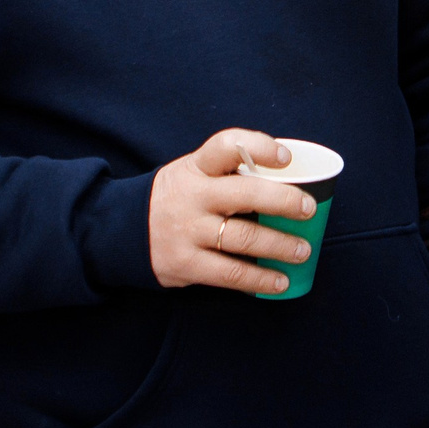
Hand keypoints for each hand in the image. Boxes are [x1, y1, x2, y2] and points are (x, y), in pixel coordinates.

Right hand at [148, 130, 315, 294]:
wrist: (119, 230)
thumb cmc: (175, 198)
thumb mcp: (192, 173)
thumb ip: (228, 174)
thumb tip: (288, 180)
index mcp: (196, 167)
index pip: (227, 146)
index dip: (259, 147)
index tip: (286, 157)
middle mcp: (193, 196)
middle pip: (246, 194)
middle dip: (284, 202)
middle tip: (309, 210)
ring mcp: (188, 231)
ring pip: (244, 238)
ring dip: (280, 246)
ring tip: (303, 250)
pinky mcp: (185, 263)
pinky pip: (230, 273)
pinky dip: (259, 279)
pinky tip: (280, 281)